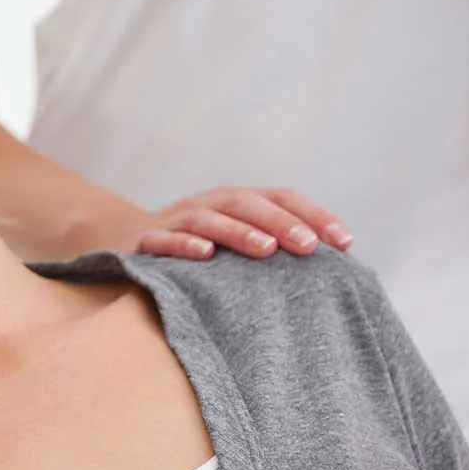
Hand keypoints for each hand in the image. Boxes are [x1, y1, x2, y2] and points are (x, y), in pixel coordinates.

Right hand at [126, 187, 353, 259]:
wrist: (124, 239)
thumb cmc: (197, 248)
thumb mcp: (235, 242)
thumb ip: (273, 247)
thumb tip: (336, 271)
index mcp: (236, 202)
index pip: (281, 198)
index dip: (314, 215)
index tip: (344, 242)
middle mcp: (208, 204)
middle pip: (247, 204)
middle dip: (280, 222)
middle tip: (309, 246)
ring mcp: (176, 220)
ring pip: (208, 218)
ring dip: (238, 231)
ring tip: (266, 249)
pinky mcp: (146, 241)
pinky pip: (165, 240)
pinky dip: (184, 244)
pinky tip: (205, 254)